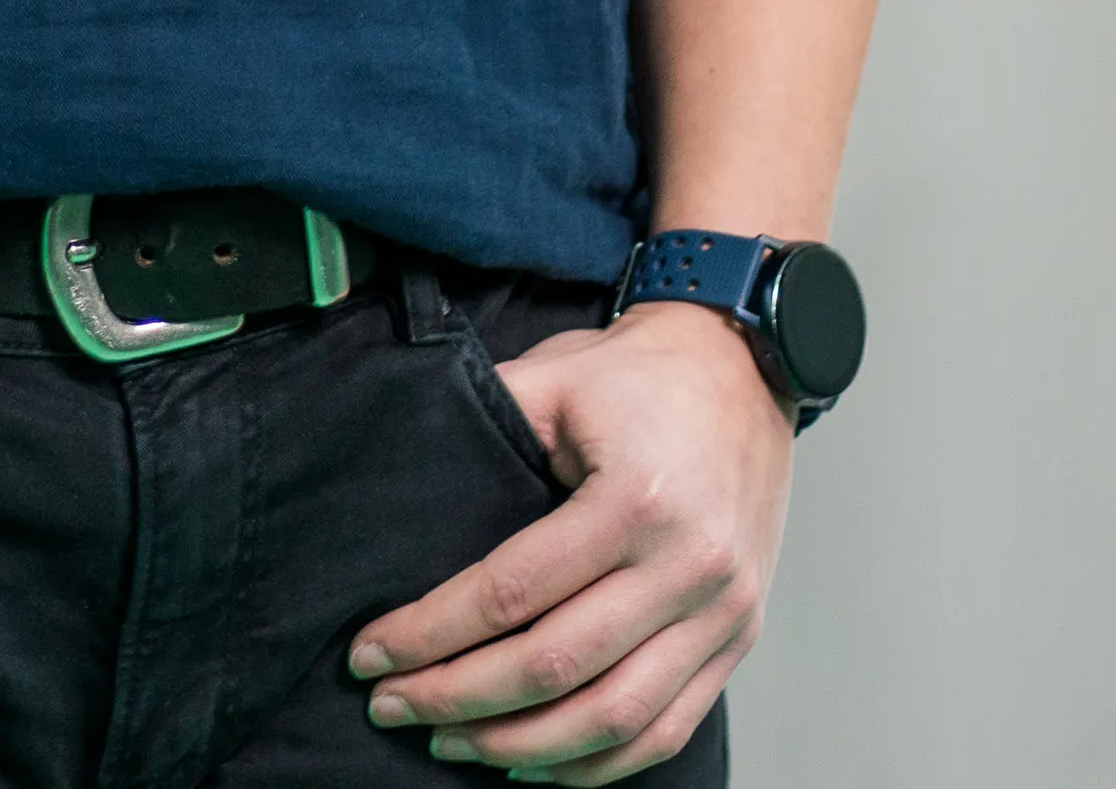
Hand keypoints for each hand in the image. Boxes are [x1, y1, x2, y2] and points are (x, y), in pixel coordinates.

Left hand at [346, 304, 794, 778]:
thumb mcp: (554, 379)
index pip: (512, 593)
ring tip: (450, 742)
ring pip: (611, 718)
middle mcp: (689, 564)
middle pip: (554, 667)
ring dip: (519, 747)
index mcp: (636, 498)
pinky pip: (664, 730)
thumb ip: (482, 425)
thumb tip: (393, 496)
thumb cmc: (639, 377)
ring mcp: (722, 610)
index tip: (370, 655)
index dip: (429, 634)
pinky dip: (594, 764)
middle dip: (457, 699)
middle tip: (390, 706)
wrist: (745, 366)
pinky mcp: (737, 637)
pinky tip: (532, 763)